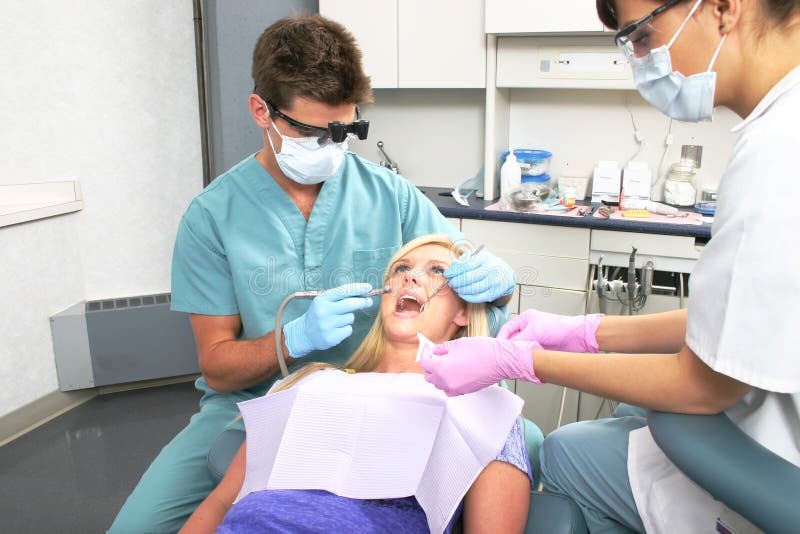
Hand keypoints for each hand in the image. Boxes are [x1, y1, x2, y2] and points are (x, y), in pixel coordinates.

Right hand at [283, 283, 373, 357]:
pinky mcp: (331, 338)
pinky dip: (346, 329)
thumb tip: (363, 295)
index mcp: (321, 300)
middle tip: (368, 302)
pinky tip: (336, 329)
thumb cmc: (318, 314)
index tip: (369, 287)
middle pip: (350, 304)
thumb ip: (340, 297)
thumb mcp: (323, 301)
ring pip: (350, 318)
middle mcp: (323, 312)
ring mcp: (326, 326)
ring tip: (337, 320)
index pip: (343, 291)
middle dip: (362, 302)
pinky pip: (348, 330)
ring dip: (349, 318)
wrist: (303, 333)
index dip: (358, 289)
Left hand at [420, 337, 542, 395]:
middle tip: (435, 356)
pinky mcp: (465, 391)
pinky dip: (448, 383)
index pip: (424, 363)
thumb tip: (436, 351)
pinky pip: (450, 390)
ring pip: (439, 384)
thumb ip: (443, 349)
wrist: (500, 361)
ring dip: (438, 375)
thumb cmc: (482, 351)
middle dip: (430, 365)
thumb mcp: (458, 344)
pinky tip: (453, 374)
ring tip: (445, 364)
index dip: (424, 354)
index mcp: (441, 368)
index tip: (428, 349)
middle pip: (429, 376)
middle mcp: (446, 381)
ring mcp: (456, 388)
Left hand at [444, 249, 515, 302]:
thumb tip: (453, 267)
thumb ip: (464, 261)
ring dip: (461, 290)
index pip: (467, 265)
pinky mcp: (495, 292)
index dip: (455, 271)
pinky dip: (467, 297)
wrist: (505, 274)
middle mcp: (491, 269)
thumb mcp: (477, 258)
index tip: (447, 274)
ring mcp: (494, 282)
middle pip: (469, 278)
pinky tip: (462, 293)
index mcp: (485, 258)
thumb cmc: (487, 265)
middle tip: (451, 282)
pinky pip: (478, 297)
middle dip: (457, 281)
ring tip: (456, 288)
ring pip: (473, 289)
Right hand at [497, 310, 601, 352]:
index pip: (506, 329)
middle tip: (504, 358)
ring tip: (514, 362)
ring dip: (517, 356)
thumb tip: (507, 348)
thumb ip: (518, 340)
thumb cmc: (559, 327)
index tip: (496, 348)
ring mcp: (533, 340)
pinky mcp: (539, 350)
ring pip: (519, 350)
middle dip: (509, 349)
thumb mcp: (534, 331)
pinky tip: (524, 364)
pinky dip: (525, 361)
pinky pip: (528, 356)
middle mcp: (528, 330)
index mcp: (524, 320)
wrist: (577, 337)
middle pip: (512, 341)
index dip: (500, 339)